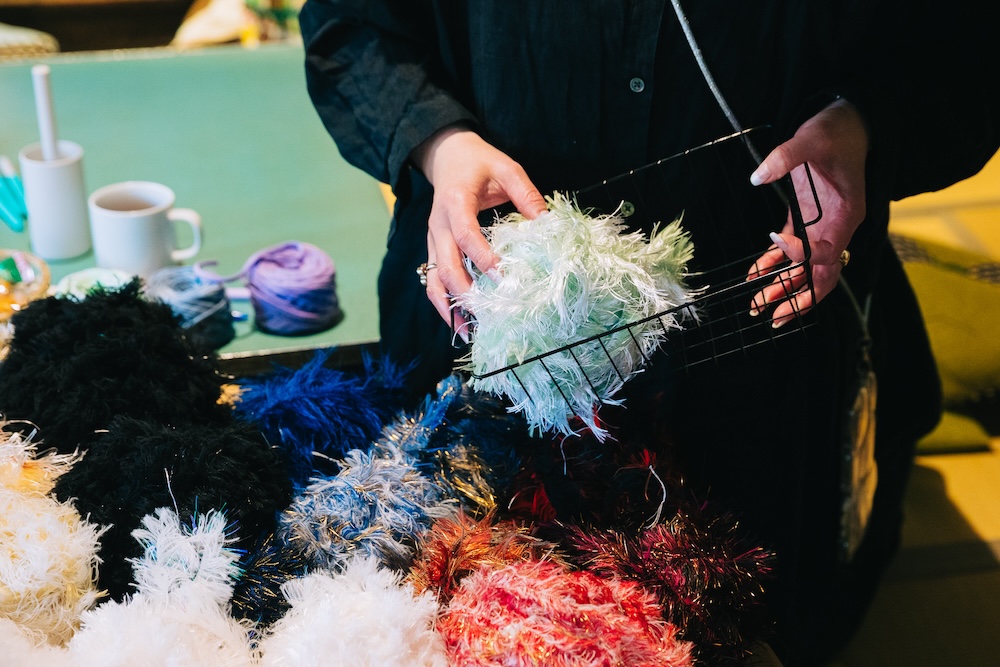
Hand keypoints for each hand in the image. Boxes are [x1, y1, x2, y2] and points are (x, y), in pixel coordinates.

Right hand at [412, 125, 547, 337]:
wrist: (446, 155)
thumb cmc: (479, 162)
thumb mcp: (506, 168)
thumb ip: (527, 194)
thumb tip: (548, 224)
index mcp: (455, 202)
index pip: (466, 235)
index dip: (482, 258)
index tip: (502, 277)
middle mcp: (438, 225)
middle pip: (446, 265)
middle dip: (465, 292)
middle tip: (487, 314)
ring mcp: (433, 239)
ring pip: (434, 278)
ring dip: (449, 305)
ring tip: (466, 330)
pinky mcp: (434, 248)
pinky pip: (433, 278)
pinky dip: (444, 300)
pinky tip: (458, 319)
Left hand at [747, 98, 868, 326]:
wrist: (849, 121)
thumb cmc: (835, 131)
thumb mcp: (811, 137)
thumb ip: (786, 156)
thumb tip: (758, 176)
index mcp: (846, 214)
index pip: (827, 253)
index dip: (802, 258)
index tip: (776, 246)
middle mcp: (837, 227)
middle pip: (821, 275)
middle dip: (797, 297)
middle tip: (771, 316)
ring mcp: (824, 226)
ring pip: (806, 268)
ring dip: (782, 288)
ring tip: (757, 305)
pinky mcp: (809, 219)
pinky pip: (793, 251)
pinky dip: (775, 264)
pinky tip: (755, 275)